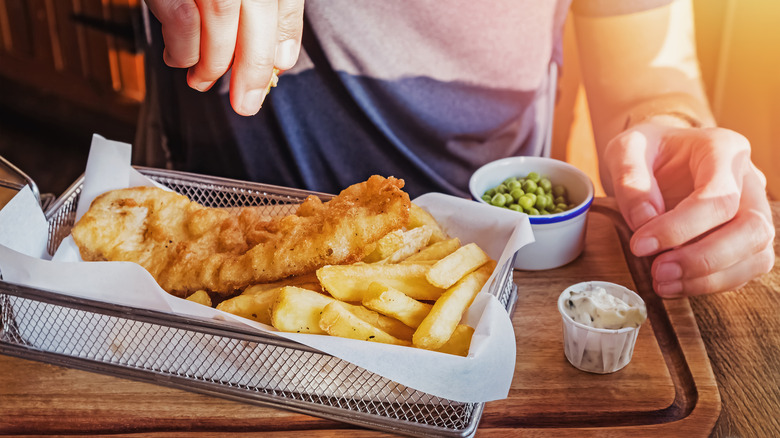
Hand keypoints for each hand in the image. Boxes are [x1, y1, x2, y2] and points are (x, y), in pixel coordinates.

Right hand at [145, 0, 303, 115]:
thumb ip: (264, 6)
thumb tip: (281, 57)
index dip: (285, 35)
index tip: (279, 66)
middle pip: (258, 9)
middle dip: (254, 66)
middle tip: (247, 102)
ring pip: (221, 16)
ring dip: (214, 63)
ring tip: (203, 82)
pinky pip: (182, 19)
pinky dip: (183, 50)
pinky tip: (179, 59)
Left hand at [603, 116, 774, 297]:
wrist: (655, 158)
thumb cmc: (645, 151)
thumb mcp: (624, 149)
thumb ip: (629, 178)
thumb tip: (644, 221)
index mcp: (723, 149)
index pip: (718, 197)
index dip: (679, 228)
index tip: (640, 245)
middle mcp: (748, 180)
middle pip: (752, 229)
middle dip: (704, 259)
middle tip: (658, 271)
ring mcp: (753, 210)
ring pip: (757, 254)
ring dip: (709, 278)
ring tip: (662, 283)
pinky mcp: (745, 238)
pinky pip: (745, 269)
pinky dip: (710, 284)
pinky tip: (674, 284)